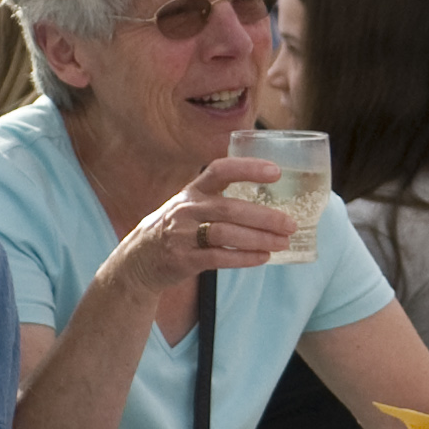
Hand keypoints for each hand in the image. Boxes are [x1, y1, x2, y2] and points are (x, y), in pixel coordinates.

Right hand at [111, 157, 295, 298]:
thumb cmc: (176, 229)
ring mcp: (182, 234)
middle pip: (230, 208)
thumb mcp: (190, 205)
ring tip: (282, 243)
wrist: (138, 260)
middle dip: (264, 216)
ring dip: (258, 239)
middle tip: (290, 224)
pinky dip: (244, 258)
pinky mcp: (182, 259)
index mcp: (193, 190)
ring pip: (226, 234)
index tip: (276, 171)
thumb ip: (220, 199)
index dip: (248, 168)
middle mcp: (187, 209)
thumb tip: (269, 199)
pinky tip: (262, 258)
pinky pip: (218, 258)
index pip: (220, 170)